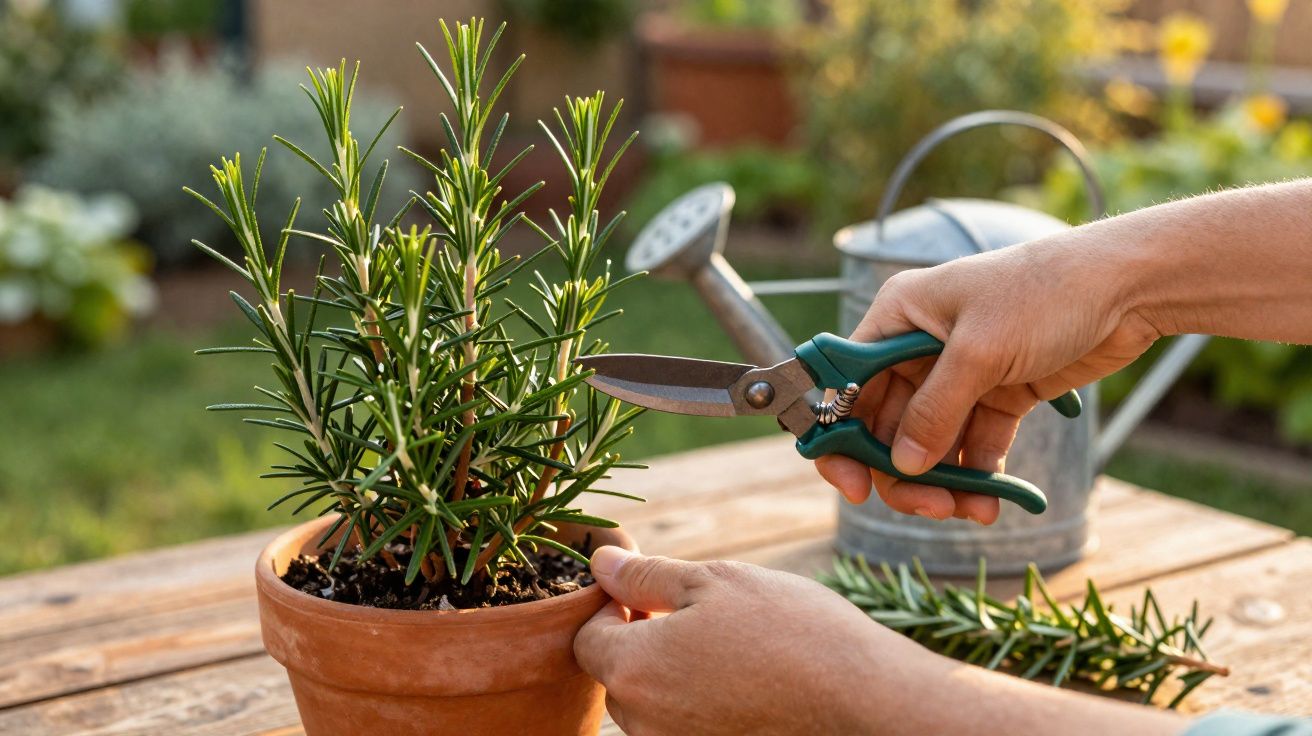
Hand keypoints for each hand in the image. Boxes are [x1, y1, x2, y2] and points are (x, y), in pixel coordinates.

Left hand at [573, 546, 940, 734]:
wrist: (867, 702)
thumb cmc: (792, 632)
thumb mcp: (715, 581)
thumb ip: (646, 575)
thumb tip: (600, 564)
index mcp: (634, 668)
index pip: (587, 639)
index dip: (615, 608)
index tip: (656, 595)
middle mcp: (644, 723)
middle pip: (619, 676)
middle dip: (646, 644)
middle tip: (703, 619)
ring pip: (654, 707)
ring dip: (677, 677)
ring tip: (736, 653)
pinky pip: (687, 729)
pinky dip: (706, 708)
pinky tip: (751, 686)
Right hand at [816, 233, 1160, 523]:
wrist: (1129, 287)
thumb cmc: (1047, 292)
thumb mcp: (981, 350)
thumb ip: (936, 410)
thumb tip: (902, 466)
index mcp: (898, 318)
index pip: (846, 384)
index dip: (840, 437)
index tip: (853, 484)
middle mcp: (920, 347)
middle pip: (887, 425)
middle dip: (902, 471)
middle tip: (929, 507)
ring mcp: (960, 373)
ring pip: (930, 443)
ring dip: (942, 482)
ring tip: (968, 510)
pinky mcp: (999, 394)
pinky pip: (973, 446)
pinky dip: (977, 476)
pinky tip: (991, 502)